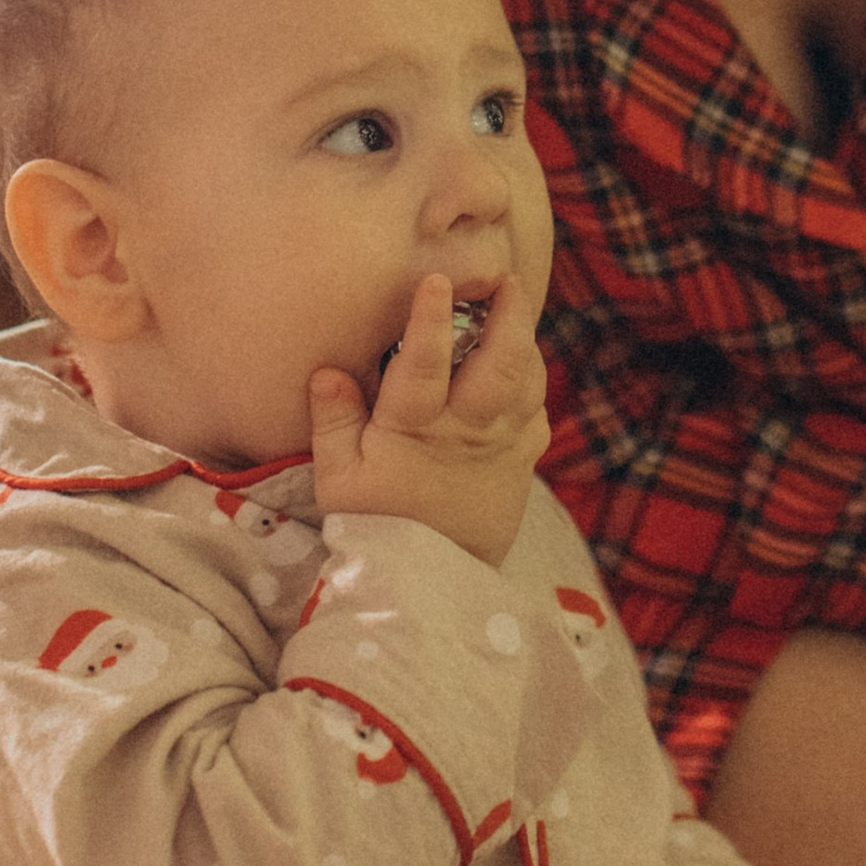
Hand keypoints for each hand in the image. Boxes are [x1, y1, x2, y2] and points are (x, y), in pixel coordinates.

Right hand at [308, 270, 551, 570]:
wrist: (425, 587)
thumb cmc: (374, 525)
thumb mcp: (337, 479)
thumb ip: (334, 421)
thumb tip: (328, 370)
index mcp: (415, 430)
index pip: (423, 365)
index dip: (430, 320)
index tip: (438, 278)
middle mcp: (465, 432)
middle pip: (499, 366)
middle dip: (508, 317)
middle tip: (508, 278)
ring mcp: (500, 449)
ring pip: (526, 385)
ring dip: (526, 344)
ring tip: (516, 312)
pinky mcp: (520, 467)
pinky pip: (536, 416)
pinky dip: (534, 386)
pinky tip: (524, 368)